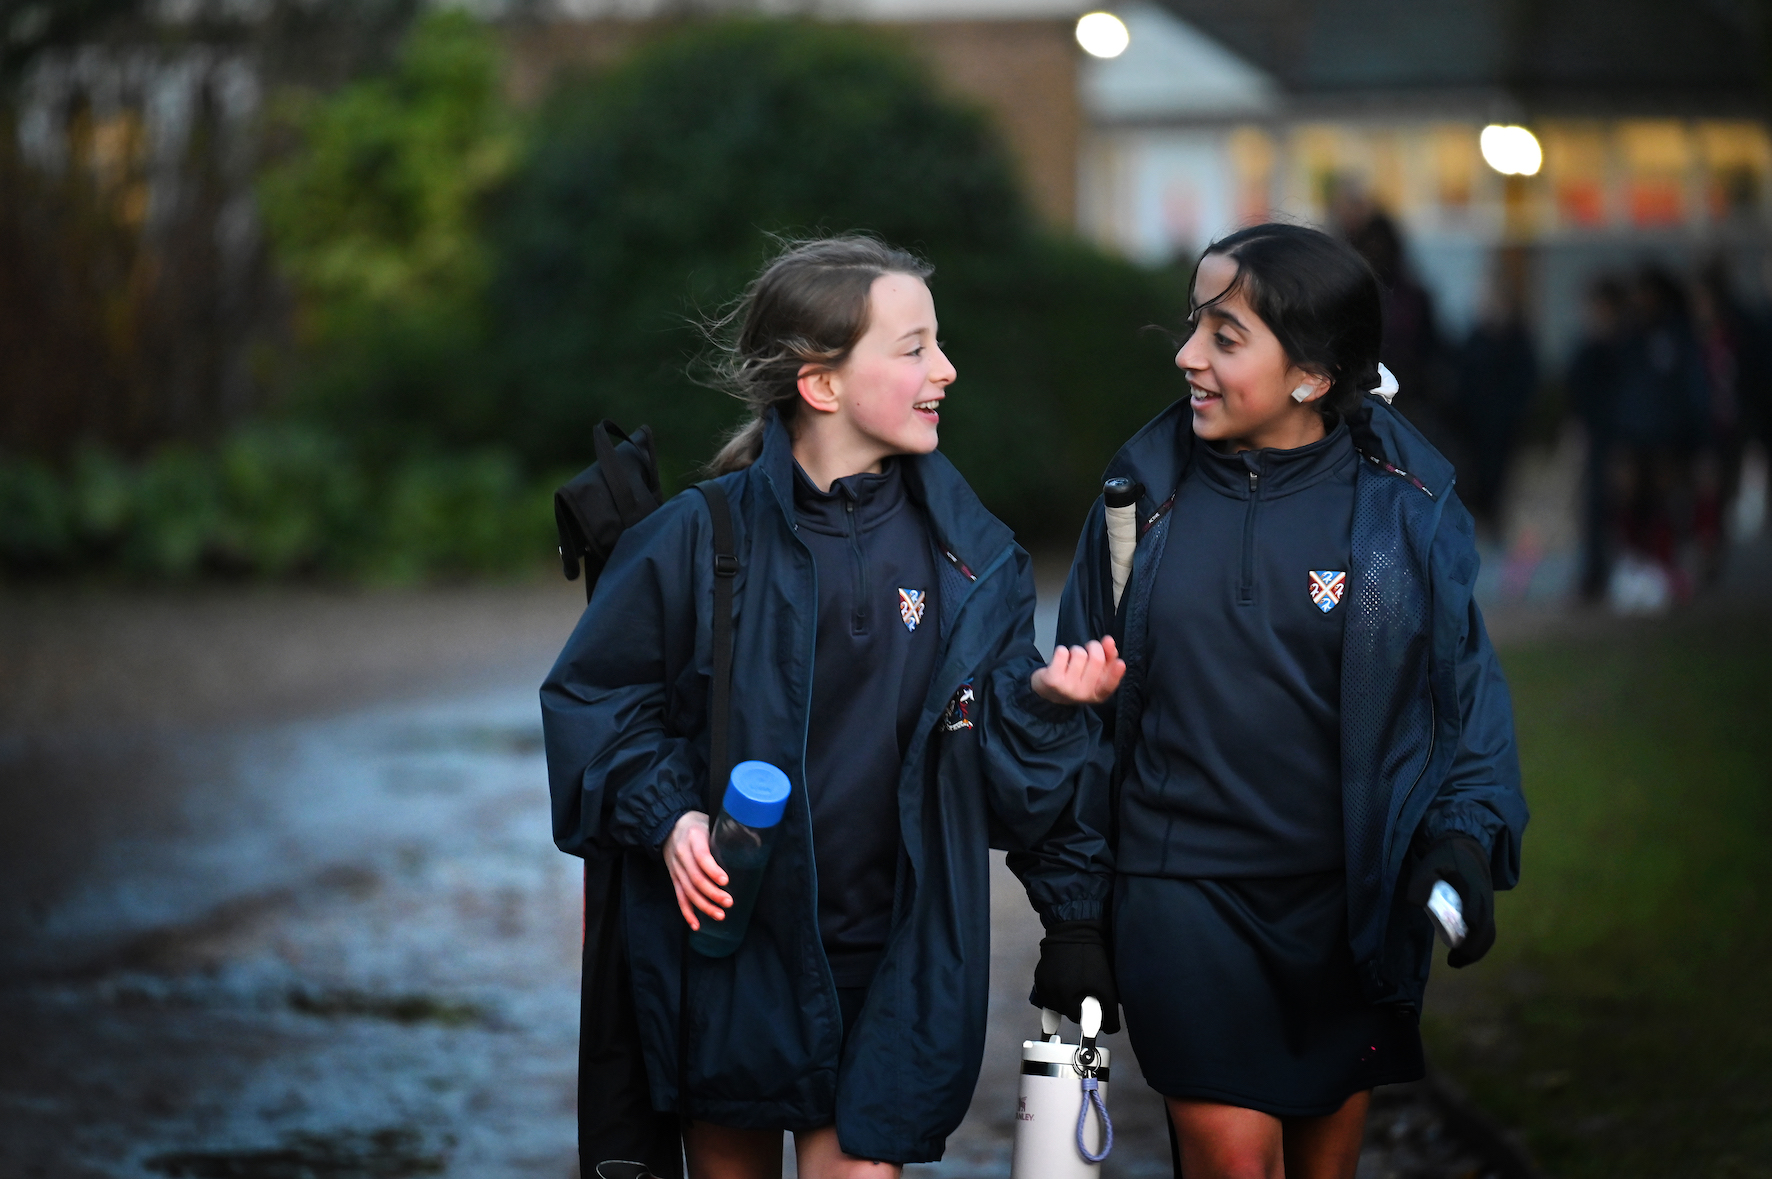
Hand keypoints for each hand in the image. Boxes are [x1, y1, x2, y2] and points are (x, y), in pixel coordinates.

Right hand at [664, 811, 730, 930]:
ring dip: (704, 905)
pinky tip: (696, 925)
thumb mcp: (711, 823)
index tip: (726, 880)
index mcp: (694, 838)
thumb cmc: (698, 825)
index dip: (712, 870)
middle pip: (695, 878)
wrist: (669, 825)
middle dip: (712, 893)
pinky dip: (687, 912)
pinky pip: (680, 897)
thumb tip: (758, 844)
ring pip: (688, 891)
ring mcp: (676, 868)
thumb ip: (727, 835)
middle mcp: (682, 854)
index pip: (701, 856)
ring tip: (720, 915)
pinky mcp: (674, 878)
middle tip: (729, 902)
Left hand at [1030, 637, 1125, 705]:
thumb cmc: (1077, 678)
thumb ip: (1108, 659)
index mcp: (1098, 695)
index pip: (1109, 685)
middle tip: (1089, 648)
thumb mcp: (1095, 674)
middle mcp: (1083, 695)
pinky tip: (1060, 660)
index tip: (1121, 663)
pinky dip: (1062, 650)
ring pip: (1079, 653)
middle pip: (1096, 660)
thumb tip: (1109, 641)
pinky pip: (1062, 652)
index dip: (1116, 674)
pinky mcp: (1052, 680)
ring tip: (1072, 659)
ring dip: (1076, 650)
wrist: (1048, 692)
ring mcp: (1066, 688)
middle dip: (1094, 646)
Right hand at [1031, 920, 1120, 1033]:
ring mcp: (1041, 983)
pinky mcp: (1039, 975)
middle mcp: (1049, 993)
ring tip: (1078, 983)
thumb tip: (1110, 1028)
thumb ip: (1108, 1012)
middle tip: (1089, 990)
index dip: (1089, 1014)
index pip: (1077, 1019)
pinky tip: (1067, 979)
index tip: (1094, 1008)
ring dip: (1066, 998)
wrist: (1075, 930)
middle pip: (1065, 1011)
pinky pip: (1047, 991)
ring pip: (1055, 1002)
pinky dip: (1057, 990)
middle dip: (1077, 1004)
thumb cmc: (1091, 957)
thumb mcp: (1106, 986)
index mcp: (1064, 997)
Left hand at [1405, 836, 1494, 967]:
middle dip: (1471, 947)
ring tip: (1456, 962)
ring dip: (1475, 951)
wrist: (1468, 850)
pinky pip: (1489, 933)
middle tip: (1452, 961)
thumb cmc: (1444, 859)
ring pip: (1488, 934)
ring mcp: (1487, 906)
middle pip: (1484, 928)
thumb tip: (1416, 904)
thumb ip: (1422, 882)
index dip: (1468, 926)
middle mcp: (1483, 899)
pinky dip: (1479, 948)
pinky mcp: (1487, 912)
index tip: (1458, 942)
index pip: (1474, 909)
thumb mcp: (1429, 864)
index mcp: (1470, 886)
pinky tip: (1463, 956)